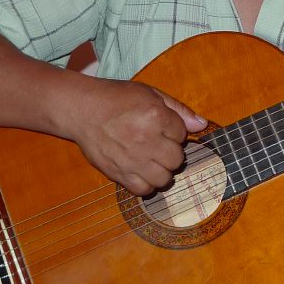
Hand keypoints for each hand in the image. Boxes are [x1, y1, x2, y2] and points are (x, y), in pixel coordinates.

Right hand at [68, 79, 206, 195]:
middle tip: (156, 143)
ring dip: (161, 170)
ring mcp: (132, 159)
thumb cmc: (116, 99)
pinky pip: (143, 189)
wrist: (81, 110)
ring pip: (164, 178)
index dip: (173, 130)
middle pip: (177, 159)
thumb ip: (178, 109)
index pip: (182, 133)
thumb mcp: (150, 94)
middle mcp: (145, 140)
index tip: (160, 126)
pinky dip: (145, 183)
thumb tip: (202, 125)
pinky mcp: (118, 173)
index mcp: (155, 116)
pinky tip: (140, 170)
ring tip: (150, 158)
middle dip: (170, 151)